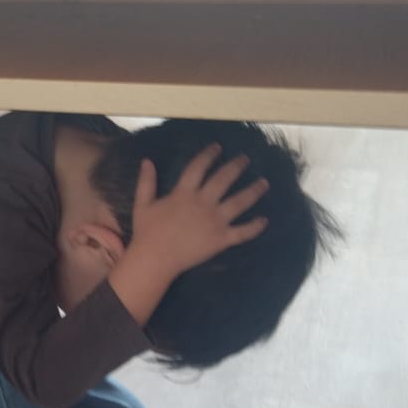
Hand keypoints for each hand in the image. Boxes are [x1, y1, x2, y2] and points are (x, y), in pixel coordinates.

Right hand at [107, 144, 267, 327]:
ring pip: (239, 202)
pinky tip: (264, 220)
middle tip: (246, 159)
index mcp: (184, 193)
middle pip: (224, 179)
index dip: (209, 155)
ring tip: (264, 183)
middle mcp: (203, 203)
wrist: (155, 259)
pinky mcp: (221, 239)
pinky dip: (255, 227)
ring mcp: (215, 221)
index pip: (199, 167)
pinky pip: (242, 232)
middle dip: (236, 166)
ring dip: (253, 191)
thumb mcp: (143, 204)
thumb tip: (147, 161)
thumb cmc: (147, 232)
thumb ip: (146, 182)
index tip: (218, 147)